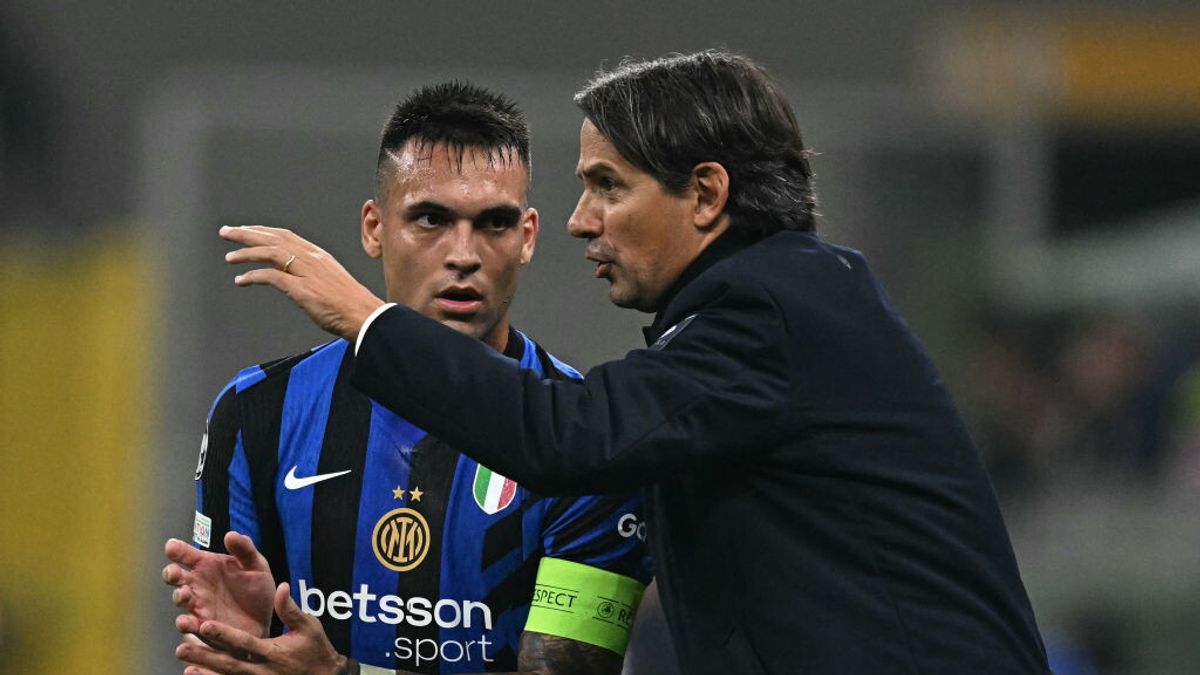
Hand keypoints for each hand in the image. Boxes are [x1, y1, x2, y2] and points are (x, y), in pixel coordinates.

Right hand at [164, 531, 274, 637]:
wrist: (264, 619)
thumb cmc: (255, 589)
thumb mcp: (256, 566)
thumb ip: (244, 550)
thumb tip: (231, 535)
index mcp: (208, 565)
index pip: (188, 555)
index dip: (177, 550)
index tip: (171, 546)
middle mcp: (198, 584)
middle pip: (176, 577)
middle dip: (171, 573)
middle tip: (174, 573)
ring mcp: (198, 605)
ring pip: (180, 600)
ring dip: (179, 597)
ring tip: (184, 594)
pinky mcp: (202, 627)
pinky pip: (190, 626)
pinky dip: (188, 625)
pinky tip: (192, 623)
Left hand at [175, 582, 346, 674]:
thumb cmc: (315, 650)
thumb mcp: (309, 627)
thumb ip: (291, 609)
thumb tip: (281, 587)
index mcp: (273, 652)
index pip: (244, 642)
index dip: (224, 634)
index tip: (205, 625)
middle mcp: (261, 669)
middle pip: (228, 662)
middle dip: (205, 655)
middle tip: (182, 646)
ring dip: (204, 668)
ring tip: (184, 659)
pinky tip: (194, 673)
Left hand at [220, 225, 384, 341]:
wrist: (366, 317)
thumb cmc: (351, 305)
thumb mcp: (329, 282)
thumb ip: (309, 275)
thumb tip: (289, 278)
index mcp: (318, 255)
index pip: (285, 235)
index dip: (263, 231)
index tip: (246, 230)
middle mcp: (312, 258)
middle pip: (274, 239)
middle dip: (247, 234)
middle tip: (226, 232)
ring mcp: (307, 272)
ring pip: (270, 252)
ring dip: (246, 252)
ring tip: (229, 257)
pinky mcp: (303, 289)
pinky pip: (272, 276)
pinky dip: (254, 276)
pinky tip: (241, 280)